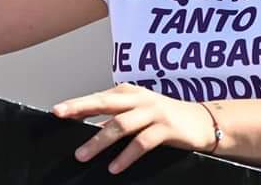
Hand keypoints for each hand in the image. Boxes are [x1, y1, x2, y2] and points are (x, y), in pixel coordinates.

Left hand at [52, 83, 216, 173]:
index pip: (99, 97)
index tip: (57, 111)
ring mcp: (153, 112)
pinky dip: (126, 156)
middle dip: (80, 107)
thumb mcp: (140, 113)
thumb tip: (89, 130)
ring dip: (99, 141)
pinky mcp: (166, 128)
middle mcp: (140, 99)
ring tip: (82, 155)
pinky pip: (141, 142)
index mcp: (130, 93)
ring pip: (120, 124)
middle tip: (60, 115)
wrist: (203, 121)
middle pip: (105, 102)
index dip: (78, 104)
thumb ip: (116, 119)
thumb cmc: (167, 118)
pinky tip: (114, 167)